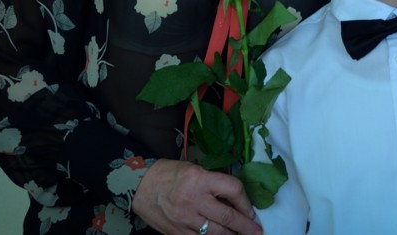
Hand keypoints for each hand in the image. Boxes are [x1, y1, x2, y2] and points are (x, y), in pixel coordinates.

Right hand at [133, 159, 261, 234]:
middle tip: (257, 232)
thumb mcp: (195, 169)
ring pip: (215, 232)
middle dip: (245, 226)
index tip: (251, 210)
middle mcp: (193, 199)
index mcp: (200, 179)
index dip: (246, 202)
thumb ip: (214, 183)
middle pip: (227, 216)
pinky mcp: (176, 232)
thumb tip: (234, 198)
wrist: (139, 185)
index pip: (233, 189)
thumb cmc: (169, 173)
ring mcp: (184, 219)